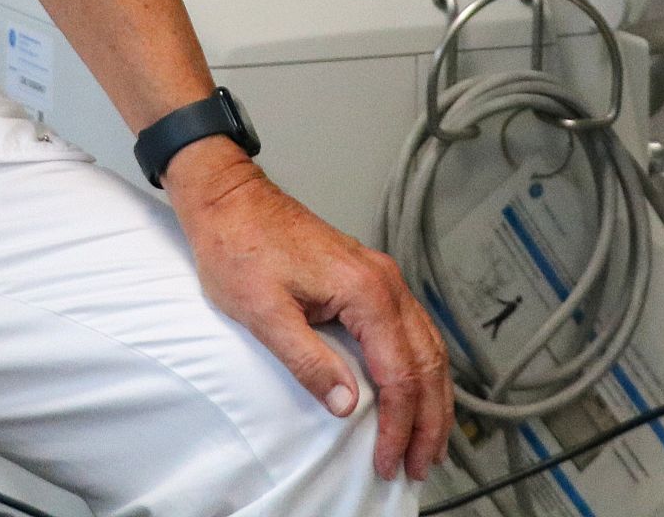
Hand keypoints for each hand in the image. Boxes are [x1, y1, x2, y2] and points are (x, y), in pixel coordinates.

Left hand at [164, 140, 450, 481]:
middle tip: (421, 464)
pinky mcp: (370, 277)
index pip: (399, 373)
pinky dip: (423, 366)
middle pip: (427, 362)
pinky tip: (419, 388)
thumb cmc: (239, 247)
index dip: (399, 424)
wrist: (230, 199)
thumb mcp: (264, 312)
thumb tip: (347, 405)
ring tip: (430, 440)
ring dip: (433, 396)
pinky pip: (414, 329)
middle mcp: (385, 281)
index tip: (390, 460)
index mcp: (365, 291)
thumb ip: (308, 361)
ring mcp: (382, 276)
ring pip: (428, 345)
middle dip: (429, 420)